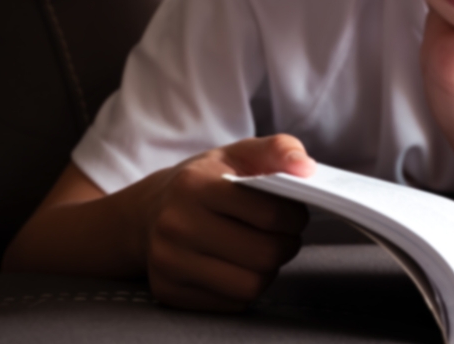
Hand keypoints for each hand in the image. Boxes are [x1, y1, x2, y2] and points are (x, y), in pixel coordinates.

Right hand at [135, 135, 314, 311]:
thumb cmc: (203, 182)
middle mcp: (176, 225)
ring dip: (267, 270)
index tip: (293, 214)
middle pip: (264, 254)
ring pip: (251, 285)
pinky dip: (244, 287)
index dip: (295, 217)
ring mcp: (168, 262)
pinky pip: (232, 303)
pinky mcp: (169, 291)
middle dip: (285, 245)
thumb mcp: (237, 154)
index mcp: (196, 185)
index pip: (270, 213)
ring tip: (260, 250)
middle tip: (281, 235)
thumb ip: (277, 150)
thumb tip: (306, 166)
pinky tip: (236, 265)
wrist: (148, 213)